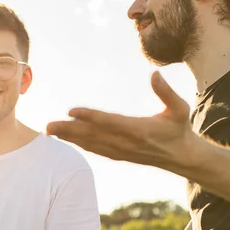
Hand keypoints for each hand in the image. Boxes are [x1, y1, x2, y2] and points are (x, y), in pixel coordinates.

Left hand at [46, 71, 201, 171]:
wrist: (182, 156)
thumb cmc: (179, 128)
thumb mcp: (179, 108)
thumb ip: (166, 92)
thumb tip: (155, 73)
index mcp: (138, 130)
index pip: (109, 122)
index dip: (89, 116)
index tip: (71, 111)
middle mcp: (126, 142)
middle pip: (93, 135)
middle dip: (69, 130)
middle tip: (47, 126)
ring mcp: (122, 151)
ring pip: (91, 144)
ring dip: (70, 138)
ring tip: (50, 132)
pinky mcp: (121, 155)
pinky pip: (96, 150)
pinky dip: (80, 144)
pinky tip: (68, 140)